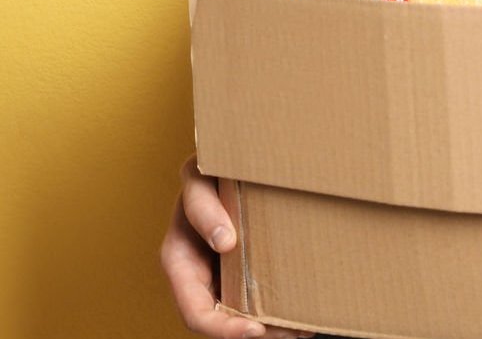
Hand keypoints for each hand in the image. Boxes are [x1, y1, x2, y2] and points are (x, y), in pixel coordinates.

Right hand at [157, 157, 312, 338]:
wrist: (238, 160)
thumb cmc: (215, 165)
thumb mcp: (200, 178)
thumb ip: (203, 204)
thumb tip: (225, 243)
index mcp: (178, 257)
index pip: (194, 311)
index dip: (222, 328)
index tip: (256, 328)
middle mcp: (197, 274)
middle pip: (222, 324)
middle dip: (253, 334)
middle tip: (289, 335)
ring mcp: (218, 274)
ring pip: (241, 319)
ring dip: (271, 330)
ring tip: (302, 330)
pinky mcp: (239, 272)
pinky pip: (255, 304)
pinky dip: (277, 315)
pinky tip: (303, 317)